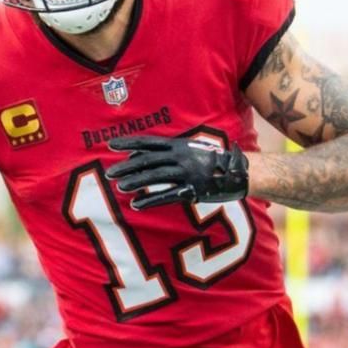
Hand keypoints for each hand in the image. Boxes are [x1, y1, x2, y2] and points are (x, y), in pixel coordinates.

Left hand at [105, 133, 247, 209]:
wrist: (237, 171)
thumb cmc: (209, 160)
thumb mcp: (189, 149)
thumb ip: (166, 152)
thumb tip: (139, 156)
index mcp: (178, 145)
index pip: (148, 142)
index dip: (129, 143)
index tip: (111, 145)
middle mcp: (180, 157)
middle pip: (148, 161)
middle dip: (128, 167)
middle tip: (111, 174)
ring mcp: (186, 173)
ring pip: (155, 177)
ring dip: (136, 182)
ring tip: (120, 187)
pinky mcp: (192, 190)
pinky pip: (167, 196)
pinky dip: (150, 201)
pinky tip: (136, 205)